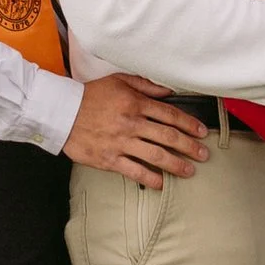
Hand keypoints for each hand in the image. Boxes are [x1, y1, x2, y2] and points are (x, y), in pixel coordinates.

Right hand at [64, 74, 211, 187]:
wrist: (61, 112)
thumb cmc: (90, 96)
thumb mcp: (119, 81)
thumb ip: (146, 85)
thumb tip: (169, 91)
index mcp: (135, 103)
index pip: (170, 115)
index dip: (189, 124)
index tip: (202, 132)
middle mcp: (131, 123)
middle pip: (168, 136)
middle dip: (189, 147)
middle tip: (204, 154)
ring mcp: (121, 143)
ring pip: (156, 156)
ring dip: (176, 165)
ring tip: (190, 171)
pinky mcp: (109, 159)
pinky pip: (134, 171)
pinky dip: (150, 178)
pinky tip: (162, 184)